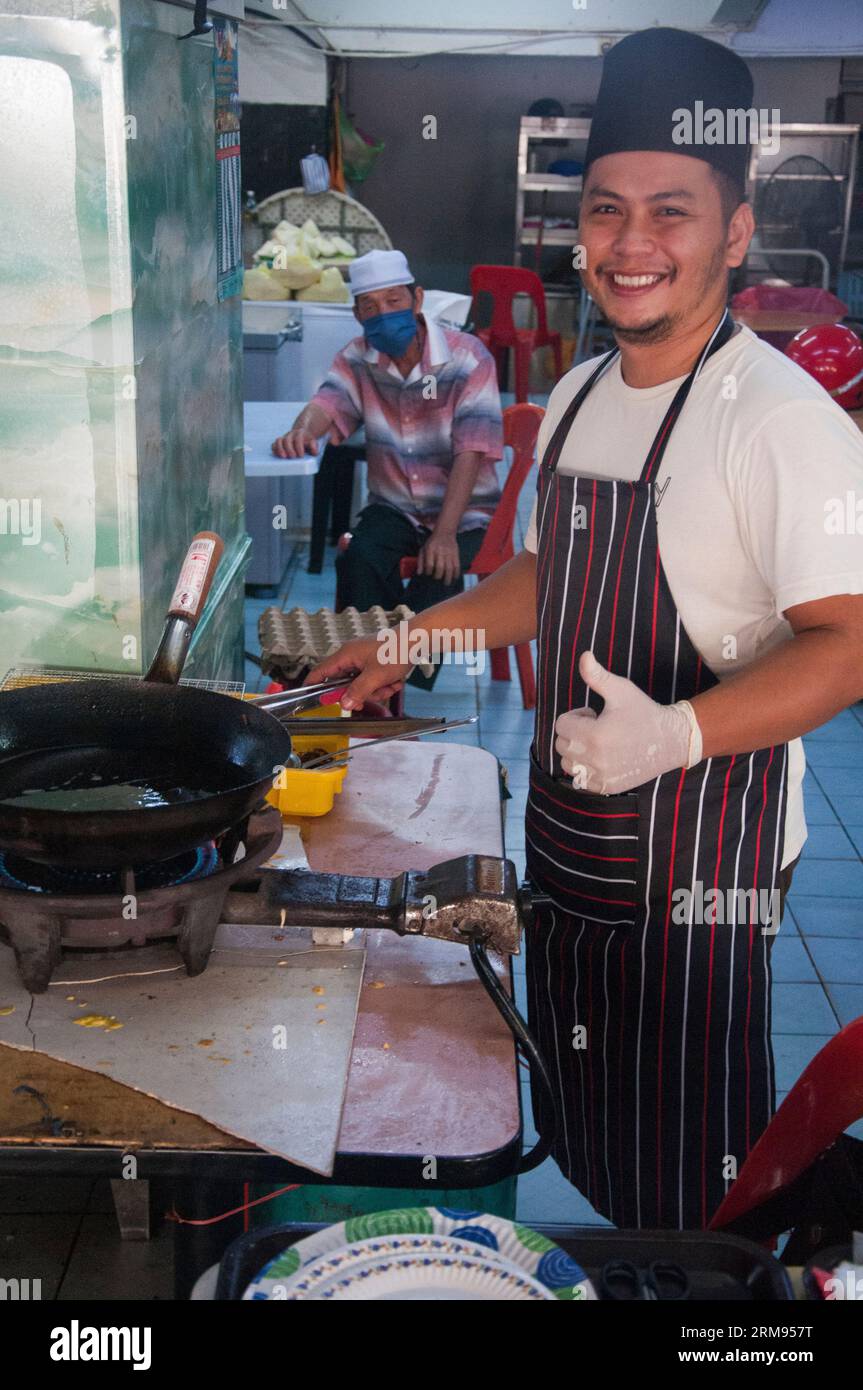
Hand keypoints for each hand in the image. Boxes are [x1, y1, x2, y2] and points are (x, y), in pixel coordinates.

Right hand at [272, 428, 319, 458]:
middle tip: (293, 457)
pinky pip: (274, 444)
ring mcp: (284, 438)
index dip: (299, 447)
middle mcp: (291, 435)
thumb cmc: (308, 441)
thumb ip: (314, 447)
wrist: (302, 434)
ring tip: (283, 457)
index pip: (298, 439)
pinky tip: (277, 455)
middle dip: (289, 449)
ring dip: (279, 449)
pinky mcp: (279, 442)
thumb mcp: (313, 442)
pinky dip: (274, 450)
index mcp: (300, 434)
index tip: (301, 455)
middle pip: (287, 440)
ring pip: (278, 441)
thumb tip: (314, 452)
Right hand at [304, 635, 411, 710]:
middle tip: (372, 695)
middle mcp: (352, 655)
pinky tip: (395, 680)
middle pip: (345, 683)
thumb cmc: (397, 650)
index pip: (321, 672)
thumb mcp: (375, 676)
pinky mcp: (374, 661)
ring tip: (390, 684)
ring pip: (362, 684)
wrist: (417, 639)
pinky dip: (384, 683)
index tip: (308, 698)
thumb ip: (358, 691)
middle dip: (361, 692)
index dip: (313, 685)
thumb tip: (344, 703)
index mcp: (346, 655)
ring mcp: (364, 658)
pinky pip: (373, 679)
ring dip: (377, 689)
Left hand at [418, 528, 459, 585]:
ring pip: (449, 568)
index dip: (428, 571)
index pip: (429, 564)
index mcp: (430, 549)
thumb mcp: (423, 549)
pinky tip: (454, 578)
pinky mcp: (456, 554)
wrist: (445, 532)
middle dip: (438, 576)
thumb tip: (419, 573)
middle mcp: (440, 551)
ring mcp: (449, 553)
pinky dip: (456, 573)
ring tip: (446, 583)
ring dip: (448, 577)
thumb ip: (420, 561)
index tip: (428, 574)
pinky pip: (457, 566)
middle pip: (440, 567)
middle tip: (437, 578)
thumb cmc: (432, 543)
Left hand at [554, 651, 699, 794]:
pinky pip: (580, 780)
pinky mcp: (607, 787)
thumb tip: (584, 656)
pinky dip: (586, 769)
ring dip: (577, 752)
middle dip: (574, 732)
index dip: (576, 716)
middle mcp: (595, 759)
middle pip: (562, 744)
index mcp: (595, 734)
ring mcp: (601, 776)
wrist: (670, 740)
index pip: (561, 725)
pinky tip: (603, 758)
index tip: (593, 714)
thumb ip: (597, 676)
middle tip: (597, 726)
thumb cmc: (644, 712)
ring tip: (599, 743)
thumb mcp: (621, 690)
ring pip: (568, 763)